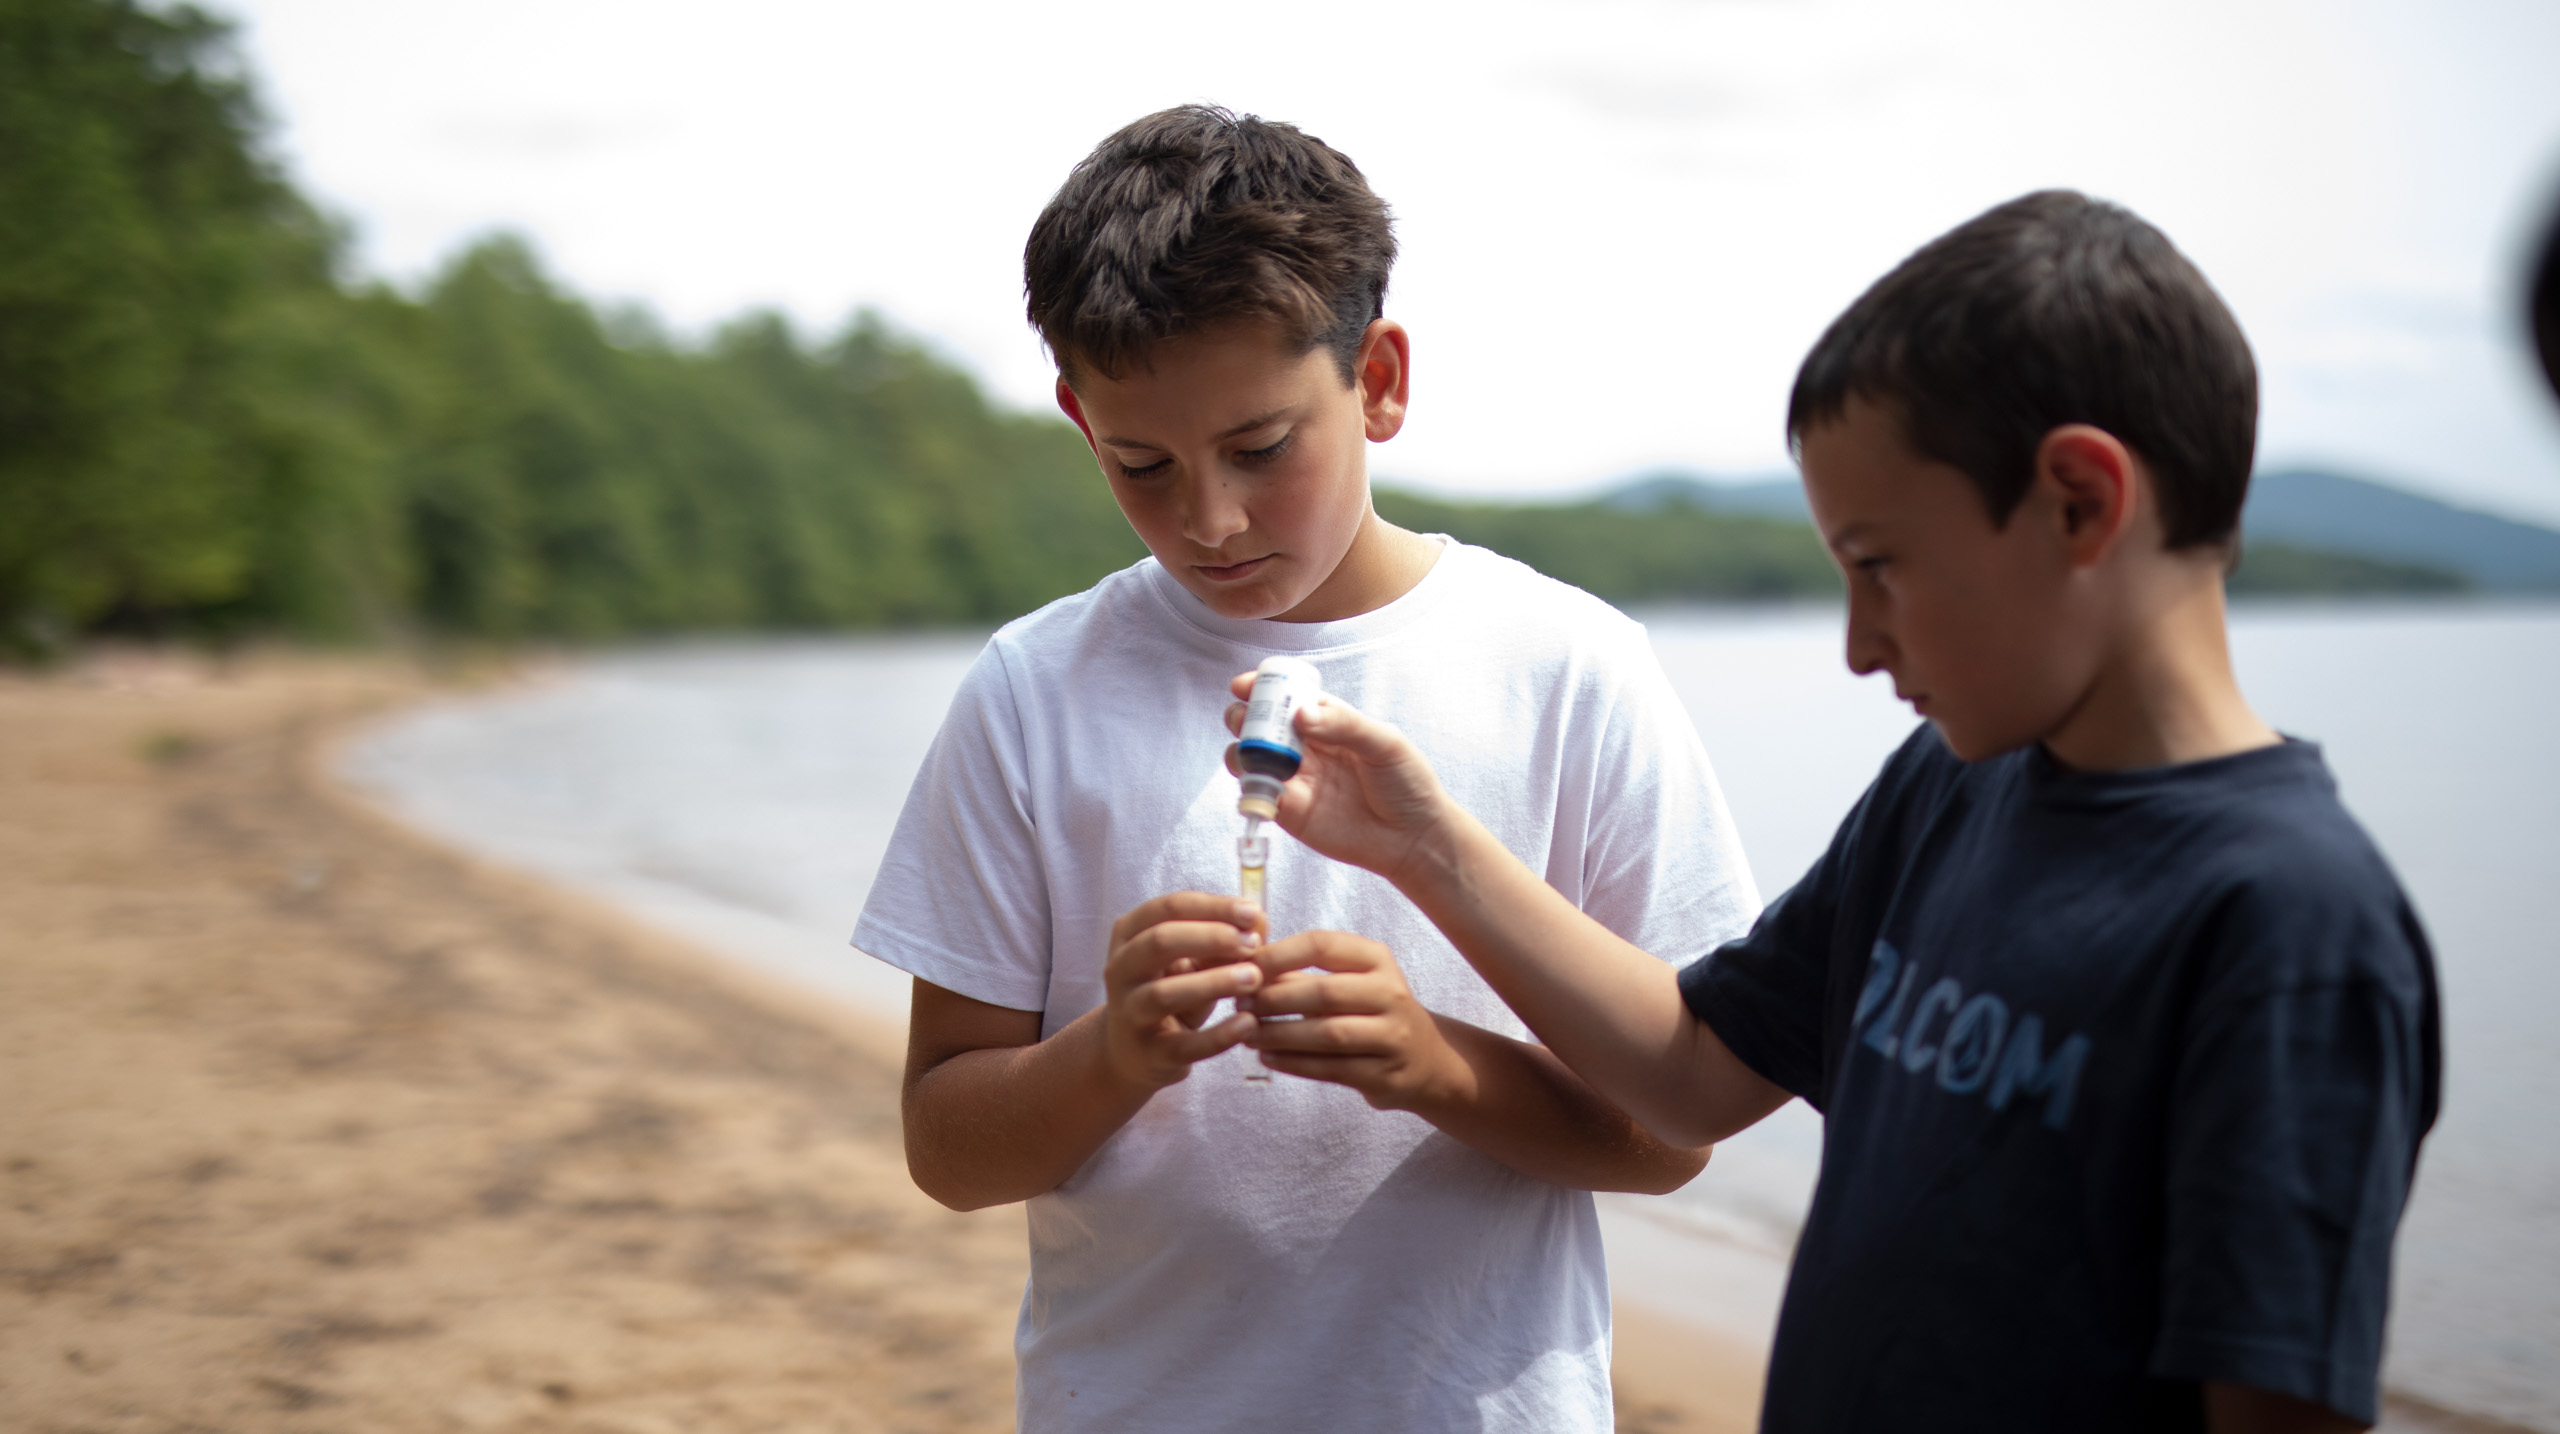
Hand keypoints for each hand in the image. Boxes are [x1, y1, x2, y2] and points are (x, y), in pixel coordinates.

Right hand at [1101, 893, 1265, 1091]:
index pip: (1168, 908)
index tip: (1253, 912)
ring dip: (1213, 982)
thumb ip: (1222, 940)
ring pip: (1164, 993)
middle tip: (1253, 944)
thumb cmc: (1173, 992)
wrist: (1135, 1052)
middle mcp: (1120, 970)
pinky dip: (1217, 1035)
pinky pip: (1183, 1045)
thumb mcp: (1192, 962)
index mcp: (1129, 934)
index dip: (1213, 907)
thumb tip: (1259, 920)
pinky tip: (1248, 1024)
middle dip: (1211, 937)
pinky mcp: (1149, 1053)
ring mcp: (1129, 1012)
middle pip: (1160, 941)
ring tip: (1254, 978)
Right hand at [1225, 672, 1457, 887]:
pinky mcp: (1289, 811)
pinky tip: (1257, 782)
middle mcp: (1306, 746)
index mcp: (1328, 720)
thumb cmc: (1406, 782)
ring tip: (1251, 752)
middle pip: (1261, 724)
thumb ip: (1344, 724)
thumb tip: (1301, 714)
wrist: (1412, 837)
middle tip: (1246, 720)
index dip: (1263, 687)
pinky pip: (1257, 795)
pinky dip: (1248, 786)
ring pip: (1251, 757)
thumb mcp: (1385, 742)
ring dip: (1240, 750)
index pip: (1288, 696)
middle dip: (1244, 716)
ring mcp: (1295, 778)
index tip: (1244, 685)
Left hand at [1245, 930, 1466, 1110]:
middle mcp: (1390, 993)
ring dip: (1280, 1033)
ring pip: (1328, 1033)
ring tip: (1246, 1033)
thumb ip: (1305, 974)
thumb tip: (1246, 967)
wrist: (1428, 1060)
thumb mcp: (1351, 982)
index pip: (1323, 945)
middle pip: (1324, 991)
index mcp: (1377, 959)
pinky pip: (1331, 1068)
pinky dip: (1294, 1063)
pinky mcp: (1384, 1074)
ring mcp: (1392, 1036)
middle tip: (1240, 1003)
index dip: (1278, 954)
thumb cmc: (1372, 1012)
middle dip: (1275, 998)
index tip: (1244, 964)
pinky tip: (1268, 1057)